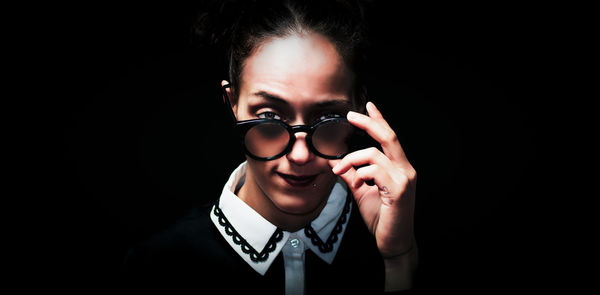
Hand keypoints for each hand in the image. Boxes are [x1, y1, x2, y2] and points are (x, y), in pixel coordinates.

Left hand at [329, 102, 415, 257]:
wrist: (392, 242)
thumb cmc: (381, 218)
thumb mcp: (362, 192)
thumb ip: (352, 176)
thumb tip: (335, 162)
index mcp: (398, 167)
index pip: (388, 138)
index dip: (379, 120)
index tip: (368, 105)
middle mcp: (405, 169)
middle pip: (388, 136)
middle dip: (369, 122)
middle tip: (351, 115)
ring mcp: (404, 179)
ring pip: (375, 154)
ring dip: (352, 159)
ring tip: (339, 169)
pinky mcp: (399, 191)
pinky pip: (375, 172)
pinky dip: (360, 174)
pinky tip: (356, 183)